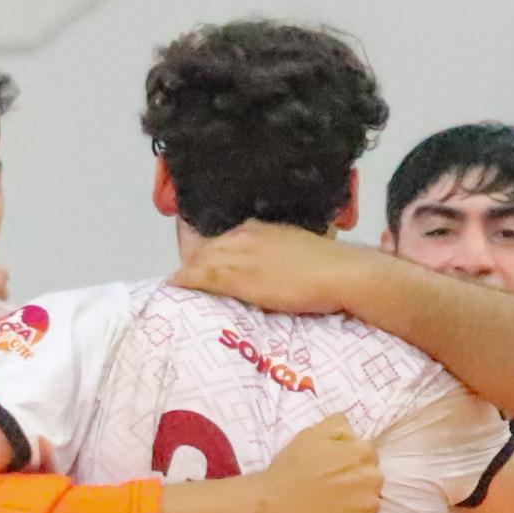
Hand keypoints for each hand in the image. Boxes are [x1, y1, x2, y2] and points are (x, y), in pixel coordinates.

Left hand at [176, 222, 369, 317]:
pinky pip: (202, 276)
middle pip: (205, 244)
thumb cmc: (329, 265)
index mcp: (259, 228)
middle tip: (181, 272)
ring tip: (176, 281)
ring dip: (187, 270)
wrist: (339, 274)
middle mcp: (244, 236)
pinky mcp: (238, 277)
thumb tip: (277, 263)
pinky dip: (185, 279)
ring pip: (200, 258)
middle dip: (190, 256)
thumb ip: (280, 250)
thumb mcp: (299, 247)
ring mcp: (240, 255)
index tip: (198, 249)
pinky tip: (174, 284)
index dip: (206, 242)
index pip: (222, 233)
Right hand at [246, 412, 382, 512]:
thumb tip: (352, 430)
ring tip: (330, 504)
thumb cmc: (291, 467)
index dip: (350, 461)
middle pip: (372, 478)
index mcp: (363, 452)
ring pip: (369, 501)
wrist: (273, 505)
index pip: (368, 455)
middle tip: (331, 487)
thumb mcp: (311, 434)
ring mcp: (368, 506)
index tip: (334, 469)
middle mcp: (372, 478)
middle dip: (356, 480)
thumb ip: (338, 425)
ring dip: (356, 502)